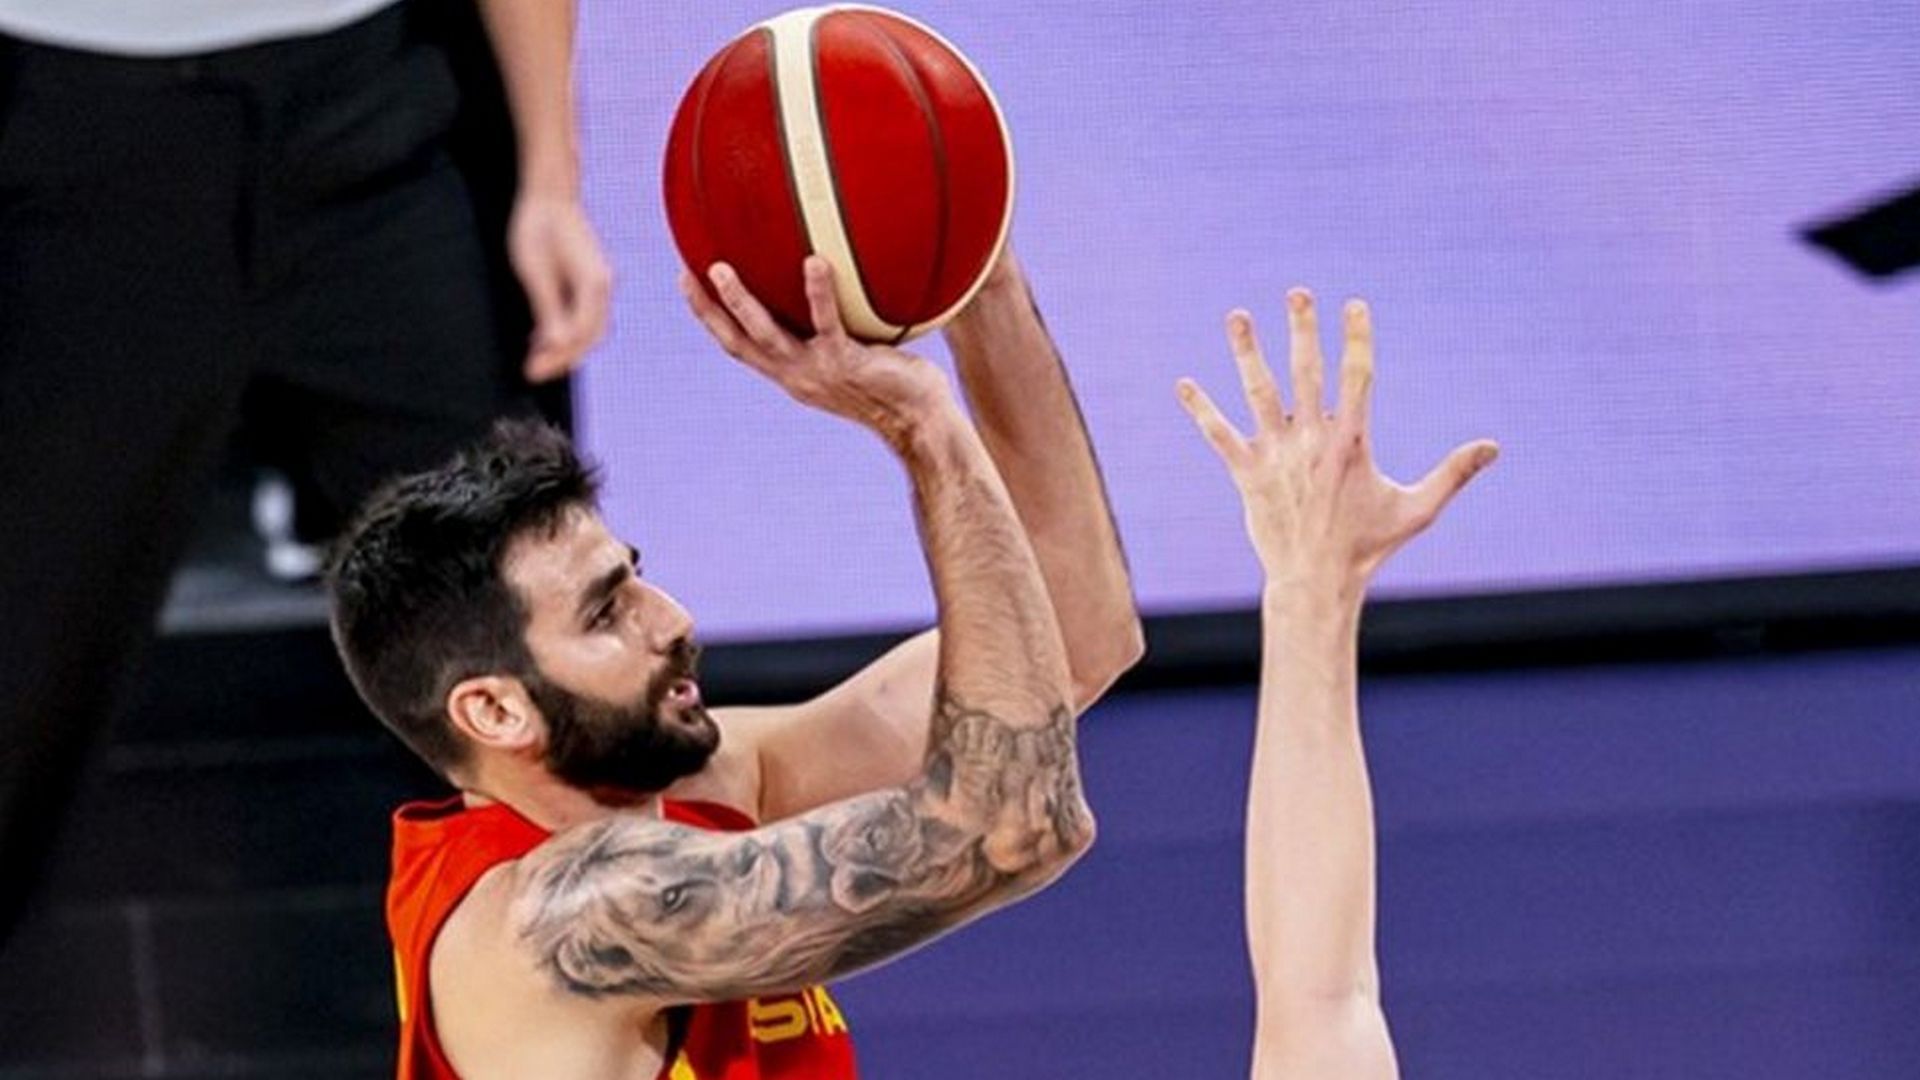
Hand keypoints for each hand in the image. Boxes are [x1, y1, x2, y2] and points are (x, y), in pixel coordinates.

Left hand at [508, 193, 612, 382]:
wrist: (549, 195)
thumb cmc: (538, 226)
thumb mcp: (535, 271)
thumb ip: (549, 310)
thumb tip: (556, 345)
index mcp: (595, 283)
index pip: (581, 334)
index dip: (557, 357)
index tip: (532, 371)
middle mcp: (604, 286)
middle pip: (591, 337)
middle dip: (563, 358)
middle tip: (533, 372)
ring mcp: (601, 284)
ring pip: (590, 329)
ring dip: (566, 347)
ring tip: (536, 359)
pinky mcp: (592, 281)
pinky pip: (584, 316)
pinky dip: (567, 332)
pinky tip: (543, 338)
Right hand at [681, 257, 953, 443]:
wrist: (921, 424)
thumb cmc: (896, 385)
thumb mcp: (857, 355)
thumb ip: (840, 326)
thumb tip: (841, 279)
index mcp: (792, 374)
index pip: (739, 344)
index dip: (710, 317)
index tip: (688, 282)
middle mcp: (797, 375)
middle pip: (738, 341)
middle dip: (708, 310)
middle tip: (687, 272)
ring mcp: (819, 371)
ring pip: (767, 334)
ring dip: (740, 303)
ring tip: (720, 269)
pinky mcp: (846, 363)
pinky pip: (827, 323)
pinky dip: (819, 293)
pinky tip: (815, 261)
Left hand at [1177, 289, 1497, 594]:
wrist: (1316, 582)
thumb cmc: (1368, 546)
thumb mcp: (1418, 509)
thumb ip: (1453, 473)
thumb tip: (1495, 446)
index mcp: (1351, 443)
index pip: (1357, 377)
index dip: (1356, 338)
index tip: (1354, 304)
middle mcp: (1311, 442)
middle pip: (1306, 373)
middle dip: (1302, 329)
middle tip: (1298, 291)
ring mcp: (1276, 456)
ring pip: (1259, 393)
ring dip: (1247, 352)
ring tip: (1236, 315)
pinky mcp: (1248, 474)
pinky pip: (1220, 436)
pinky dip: (1202, 410)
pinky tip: (1183, 384)